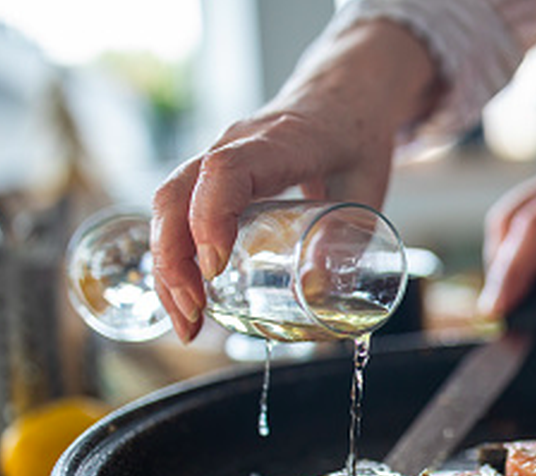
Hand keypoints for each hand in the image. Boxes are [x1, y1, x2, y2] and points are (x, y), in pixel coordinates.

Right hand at [150, 20, 437, 341]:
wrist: (344, 93)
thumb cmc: (357, 136)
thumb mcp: (369, 184)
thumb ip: (350, 232)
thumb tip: (320, 288)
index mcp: (280, 141)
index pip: (227, 170)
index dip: (211, 217)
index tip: (213, 267)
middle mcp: (235, 144)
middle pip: (178, 193)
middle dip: (173, 259)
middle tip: (193, 314)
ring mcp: (216, 156)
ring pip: (168, 205)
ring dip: (166, 266)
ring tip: (186, 322)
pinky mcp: (212, 174)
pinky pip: (178, 211)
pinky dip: (174, 256)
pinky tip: (186, 299)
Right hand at [477, 87, 535, 317]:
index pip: (535, 231)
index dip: (512, 274)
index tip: (496, 313)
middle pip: (511, 225)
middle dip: (501, 275)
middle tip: (504, 324)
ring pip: (514, 222)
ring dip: (509, 264)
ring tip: (518, 309)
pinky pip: (532, 220)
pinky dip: (525, 252)